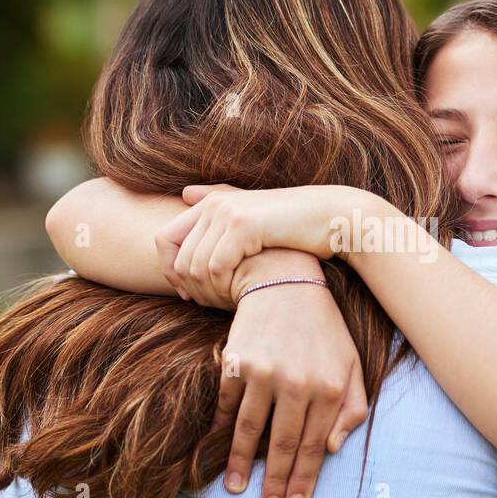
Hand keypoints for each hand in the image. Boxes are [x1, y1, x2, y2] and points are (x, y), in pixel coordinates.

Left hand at [154, 183, 358, 305]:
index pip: (162, 239)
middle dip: (189, 288)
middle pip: (176, 258)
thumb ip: (222, 207)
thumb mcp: (255, 219)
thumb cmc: (297, 226)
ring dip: (207, 292)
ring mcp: (226, 214)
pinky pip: (214, 268)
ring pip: (193, 267)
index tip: (189, 293)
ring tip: (227, 301)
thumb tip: (186, 193)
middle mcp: (213, 204)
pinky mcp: (243, 226)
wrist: (334, 218)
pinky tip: (239, 294)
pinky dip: (222, 288)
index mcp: (211, 202)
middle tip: (209, 304)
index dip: (170, 270)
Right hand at [214, 260, 367, 497]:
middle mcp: (297, 382)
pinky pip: (229, 404)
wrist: (285, 281)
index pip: (314, 445)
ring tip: (237, 490)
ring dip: (242, 464)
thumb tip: (332, 450)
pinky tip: (220, 451)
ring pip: (251, 430)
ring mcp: (264, 371)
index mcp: (329, 386)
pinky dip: (223, 430)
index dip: (303, 479)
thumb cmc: (324, 329)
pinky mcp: (237, 360)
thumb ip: (353, 408)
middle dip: (275, 482)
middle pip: (282, 444)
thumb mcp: (352, 363)